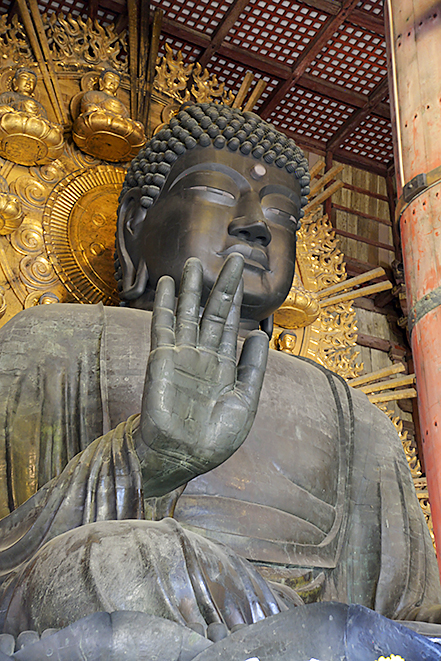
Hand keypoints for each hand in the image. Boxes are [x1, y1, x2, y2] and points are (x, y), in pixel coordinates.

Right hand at [138, 253, 267, 492]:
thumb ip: (252, 369)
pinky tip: (166, 284)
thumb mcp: (244, 403)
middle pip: (213, 313)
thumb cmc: (214, 438)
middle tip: (234, 258)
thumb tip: (260, 335)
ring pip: (187, 314)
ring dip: (190, 289)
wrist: (183, 458)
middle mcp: (203, 355)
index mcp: (223, 365)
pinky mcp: (161, 360)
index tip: (243, 274)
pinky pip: (163, 327)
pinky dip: (164, 305)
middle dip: (222, 286)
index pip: (231, 324)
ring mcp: (181, 355)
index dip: (237, 300)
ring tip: (193, 263)